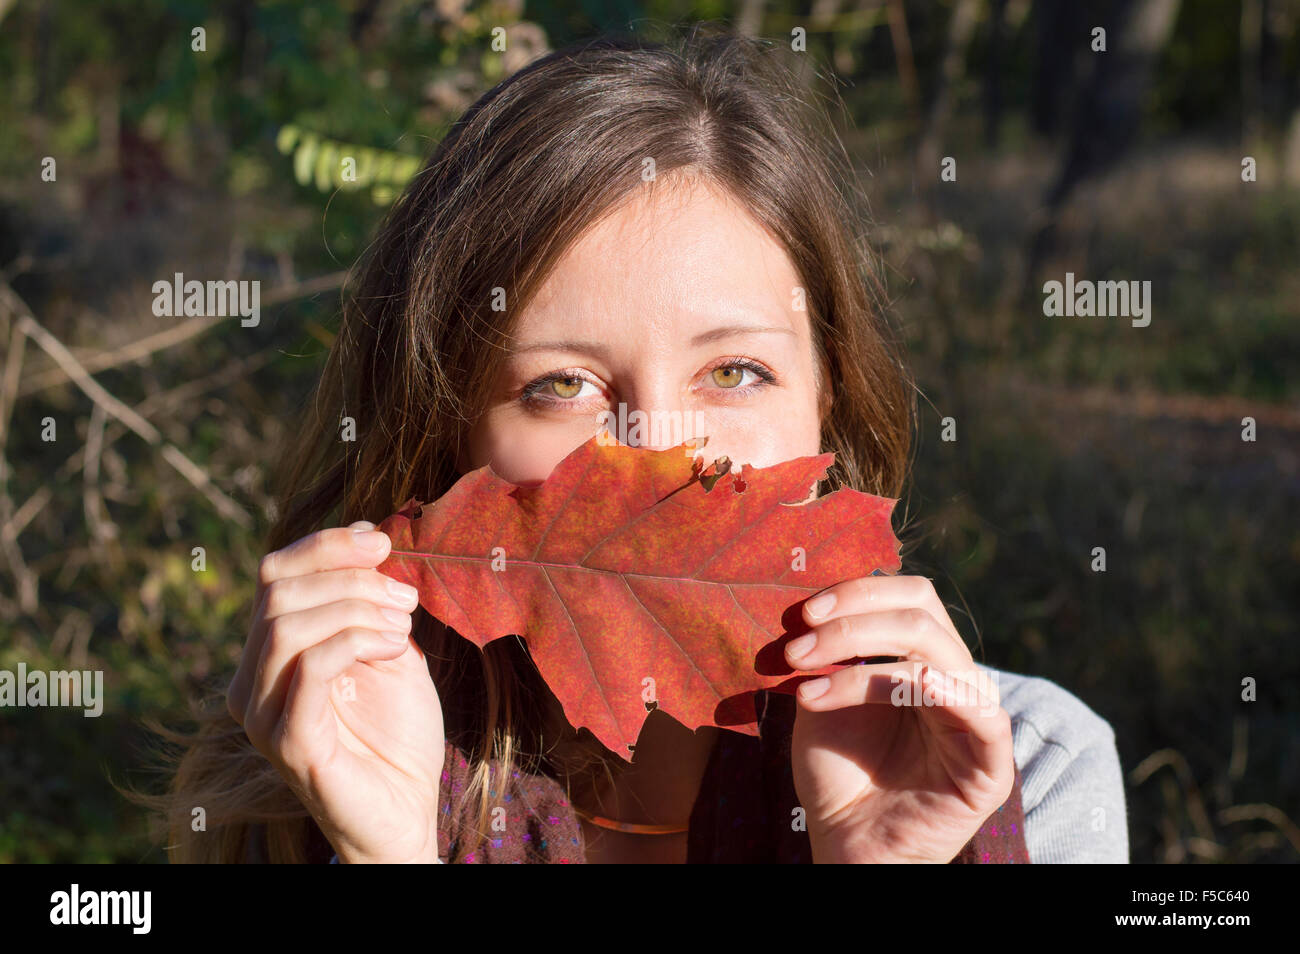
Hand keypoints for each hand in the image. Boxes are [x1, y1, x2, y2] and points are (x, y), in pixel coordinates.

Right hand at [227, 521, 444, 862]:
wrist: (408, 809)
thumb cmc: (398, 733)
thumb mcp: (390, 648)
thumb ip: (373, 601)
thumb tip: (372, 539)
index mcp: (269, 652)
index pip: (275, 572)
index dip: (327, 544)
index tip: (384, 541)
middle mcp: (251, 681)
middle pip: (278, 590)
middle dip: (350, 578)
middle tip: (405, 596)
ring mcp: (262, 713)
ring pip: (287, 624)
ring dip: (355, 608)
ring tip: (404, 622)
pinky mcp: (287, 742)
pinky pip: (309, 668)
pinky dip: (356, 641)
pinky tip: (395, 647)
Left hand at [785, 575, 1013, 862]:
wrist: (846, 846)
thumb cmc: (837, 774)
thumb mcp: (823, 696)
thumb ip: (830, 650)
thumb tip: (814, 598)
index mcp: (922, 659)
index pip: (909, 595)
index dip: (858, 592)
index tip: (803, 611)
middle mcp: (953, 679)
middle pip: (921, 613)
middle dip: (852, 623)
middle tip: (797, 647)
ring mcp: (975, 718)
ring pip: (935, 654)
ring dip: (862, 660)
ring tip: (807, 683)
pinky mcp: (990, 765)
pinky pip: (982, 713)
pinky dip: (941, 689)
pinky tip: (905, 684)